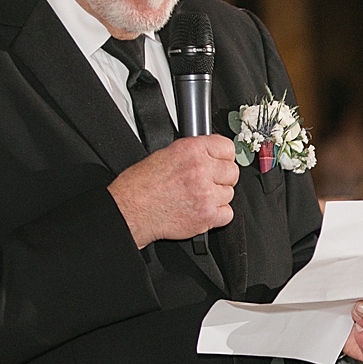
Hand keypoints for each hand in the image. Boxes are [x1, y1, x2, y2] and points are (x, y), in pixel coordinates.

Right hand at [108, 135, 238, 247]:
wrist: (131, 211)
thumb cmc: (140, 185)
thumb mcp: (165, 154)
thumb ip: (193, 153)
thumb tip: (211, 155)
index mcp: (191, 150)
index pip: (227, 147)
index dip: (224, 156)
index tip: (220, 162)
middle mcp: (201, 169)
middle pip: (232, 171)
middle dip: (222, 178)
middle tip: (208, 182)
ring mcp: (206, 194)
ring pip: (229, 193)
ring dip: (217, 197)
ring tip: (198, 197)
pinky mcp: (207, 216)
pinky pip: (227, 214)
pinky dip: (217, 215)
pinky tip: (202, 210)